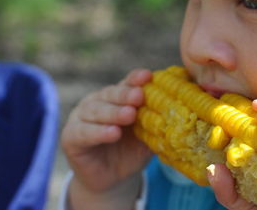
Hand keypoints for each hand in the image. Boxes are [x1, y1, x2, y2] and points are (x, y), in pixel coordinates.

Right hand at [60, 69, 153, 208]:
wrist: (113, 179)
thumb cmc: (133, 150)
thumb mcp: (149, 133)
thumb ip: (160, 118)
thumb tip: (186, 104)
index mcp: (116, 97)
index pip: (126, 83)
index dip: (135, 79)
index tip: (147, 76)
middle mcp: (96, 102)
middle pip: (110, 94)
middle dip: (125, 95)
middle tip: (139, 96)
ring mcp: (81, 118)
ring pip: (96, 110)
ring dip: (113, 112)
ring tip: (129, 115)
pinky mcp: (71, 137)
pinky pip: (84, 132)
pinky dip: (98, 132)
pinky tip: (113, 133)